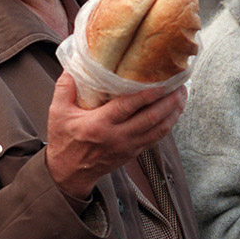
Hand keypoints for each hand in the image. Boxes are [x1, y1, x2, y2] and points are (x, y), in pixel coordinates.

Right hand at [45, 72, 186, 198]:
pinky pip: (155, 139)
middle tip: (180, 86)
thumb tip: (74, 65)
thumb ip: (65, 87)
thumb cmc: (63, 141)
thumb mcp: (57, 112)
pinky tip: (172, 114)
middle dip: (169, 101)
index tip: (163, 83)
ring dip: (173, 113)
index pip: (129, 107)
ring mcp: (127, 147)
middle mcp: (117, 136)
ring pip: (158, 130)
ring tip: (182, 97)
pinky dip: (167, 126)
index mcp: (99, 124)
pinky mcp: (132, 153)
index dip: (148, 94)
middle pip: (151, 118)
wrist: (68, 173)